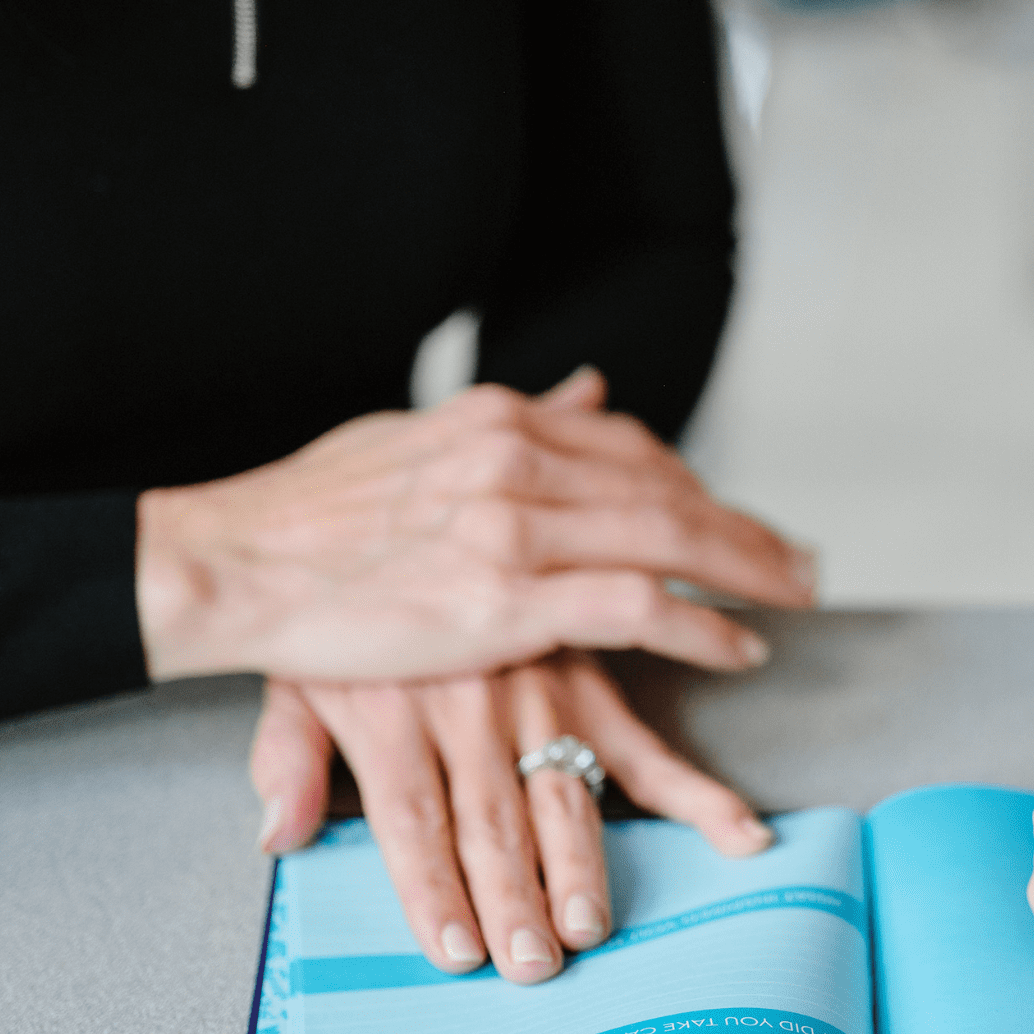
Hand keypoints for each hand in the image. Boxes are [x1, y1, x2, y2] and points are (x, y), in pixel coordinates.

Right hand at [137, 367, 816, 684]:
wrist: (236, 560)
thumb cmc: (311, 510)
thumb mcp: (419, 434)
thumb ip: (513, 419)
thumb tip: (587, 388)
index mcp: (503, 418)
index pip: (633, 446)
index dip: (698, 485)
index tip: (736, 518)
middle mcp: (522, 457)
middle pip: (670, 487)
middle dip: (743, 527)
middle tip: (797, 560)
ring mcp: (519, 526)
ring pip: (672, 537)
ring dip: (746, 569)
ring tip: (790, 597)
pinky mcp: (508, 598)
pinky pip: (639, 606)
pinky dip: (702, 624)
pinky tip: (737, 645)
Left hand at [250, 648, 775, 977]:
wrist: (407, 493)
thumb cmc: (344, 604)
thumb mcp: (295, 674)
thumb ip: (288, 758)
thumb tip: (277, 836)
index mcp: (394, 708)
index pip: (410, 816)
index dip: (431, 888)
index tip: (457, 954)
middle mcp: (468, 699)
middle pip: (490, 815)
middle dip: (512, 896)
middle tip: (536, 960)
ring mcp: (535, 683)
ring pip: (562, 785)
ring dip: (579, 859)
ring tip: (592, 920)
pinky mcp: (586, 667)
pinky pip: (641, 736)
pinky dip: (689, 789)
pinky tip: (732, 829)